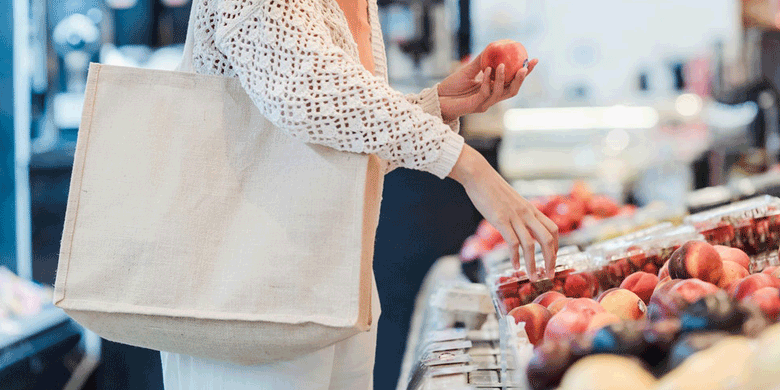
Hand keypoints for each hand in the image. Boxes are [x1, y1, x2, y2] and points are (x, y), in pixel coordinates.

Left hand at [437, 55, 537, 121]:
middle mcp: (491, 98)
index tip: (533, 60)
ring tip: (502, 65)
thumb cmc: (452, 86)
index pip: (512, 81)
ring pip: (501, 93)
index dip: (525, 72)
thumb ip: (481, 61)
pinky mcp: (476, 106)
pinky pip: (486, 93)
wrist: (438, 98)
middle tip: (525, 66)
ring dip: (503, 78)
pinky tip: (487, 70)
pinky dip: (488, 80)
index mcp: (493, 89)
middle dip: (521, 78)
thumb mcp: (469, 70)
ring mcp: (484, 103)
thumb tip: (494, 46)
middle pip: (512, 90)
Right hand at [449, 145, 557, 279]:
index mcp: (531, 209)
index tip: (553, 260)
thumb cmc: (492, 188)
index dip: (556, 247)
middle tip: (549, 275)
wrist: (479, 175)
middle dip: (551, 260)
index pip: (553, 229)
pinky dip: (515, 257)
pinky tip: (514, 266)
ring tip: (532, 277)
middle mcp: (527, 214)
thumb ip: (519, 214)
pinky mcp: (500, 220)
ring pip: (530, 245)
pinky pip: (512, 242)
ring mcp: (514, 217)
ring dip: (533, 264)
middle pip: (548, 239)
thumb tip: (520, 226)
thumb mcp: (512, 201)